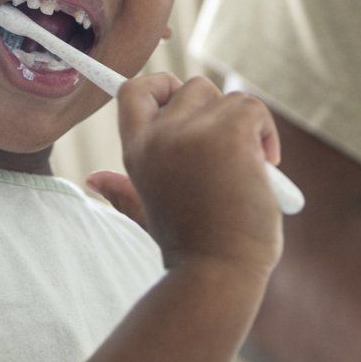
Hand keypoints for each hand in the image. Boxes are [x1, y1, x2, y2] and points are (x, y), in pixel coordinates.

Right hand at [102, 74, 282, 276]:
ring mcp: (193, 133)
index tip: (185, 103)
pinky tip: (266, 166)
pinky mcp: (229, 134)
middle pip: (193, 87)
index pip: (134, 91)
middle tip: (229, 155)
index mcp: (136, 151)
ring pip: (229, 98)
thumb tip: (94, 179)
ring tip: (248, 170)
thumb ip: (124, 191)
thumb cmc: (190, 248)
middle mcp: (159, 136)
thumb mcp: (148, 212)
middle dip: (217, 113)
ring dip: (247, 127)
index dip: (161, 86)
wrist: (217, 274)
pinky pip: (253, 108)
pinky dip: (266, 133)